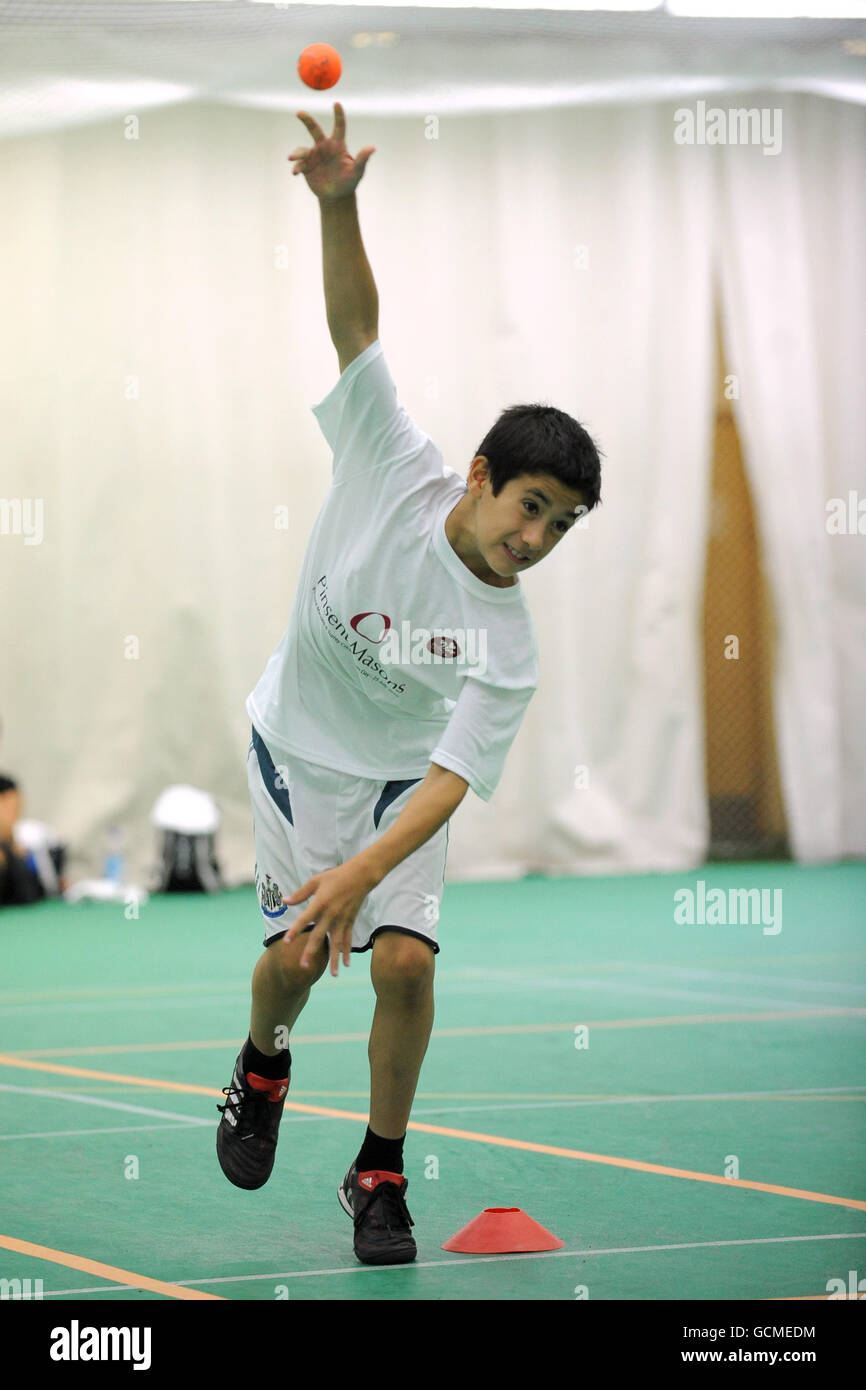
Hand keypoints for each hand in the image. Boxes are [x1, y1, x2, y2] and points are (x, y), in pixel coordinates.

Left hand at [282, 859, 376, 976]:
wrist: (361, 875)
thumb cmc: (336, 876)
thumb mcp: (315, 881)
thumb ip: (300, 893)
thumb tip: (284, 901)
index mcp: (320, 902)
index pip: (305, 919)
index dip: (295, 930)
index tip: (286, 941)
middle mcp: (331, 914)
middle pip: (319, 936)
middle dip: (311, 952)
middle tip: (304, 966)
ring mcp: (342, 919)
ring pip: (336, 943)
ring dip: (334, 959)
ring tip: (333, 974)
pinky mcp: (350, 921)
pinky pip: (348, 939)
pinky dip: (347, 952)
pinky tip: (346, 964)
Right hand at [288, 102, 374, 201]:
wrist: (336, 196)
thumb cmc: (349, 182)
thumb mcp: (357, 171)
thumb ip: (362, 159)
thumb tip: (372, 148)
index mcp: (337, 145)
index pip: (339, 127)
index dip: (338, 115)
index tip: (337, 104)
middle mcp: (324, 147)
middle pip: (314, 129)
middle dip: (306, 120)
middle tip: (299, 113)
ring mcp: (314, 156)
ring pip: (303, 150)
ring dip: (297, 153)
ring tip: (292, 158)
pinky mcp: (306, 167)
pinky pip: (299, 164)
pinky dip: (296, 167)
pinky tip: (295, 172)